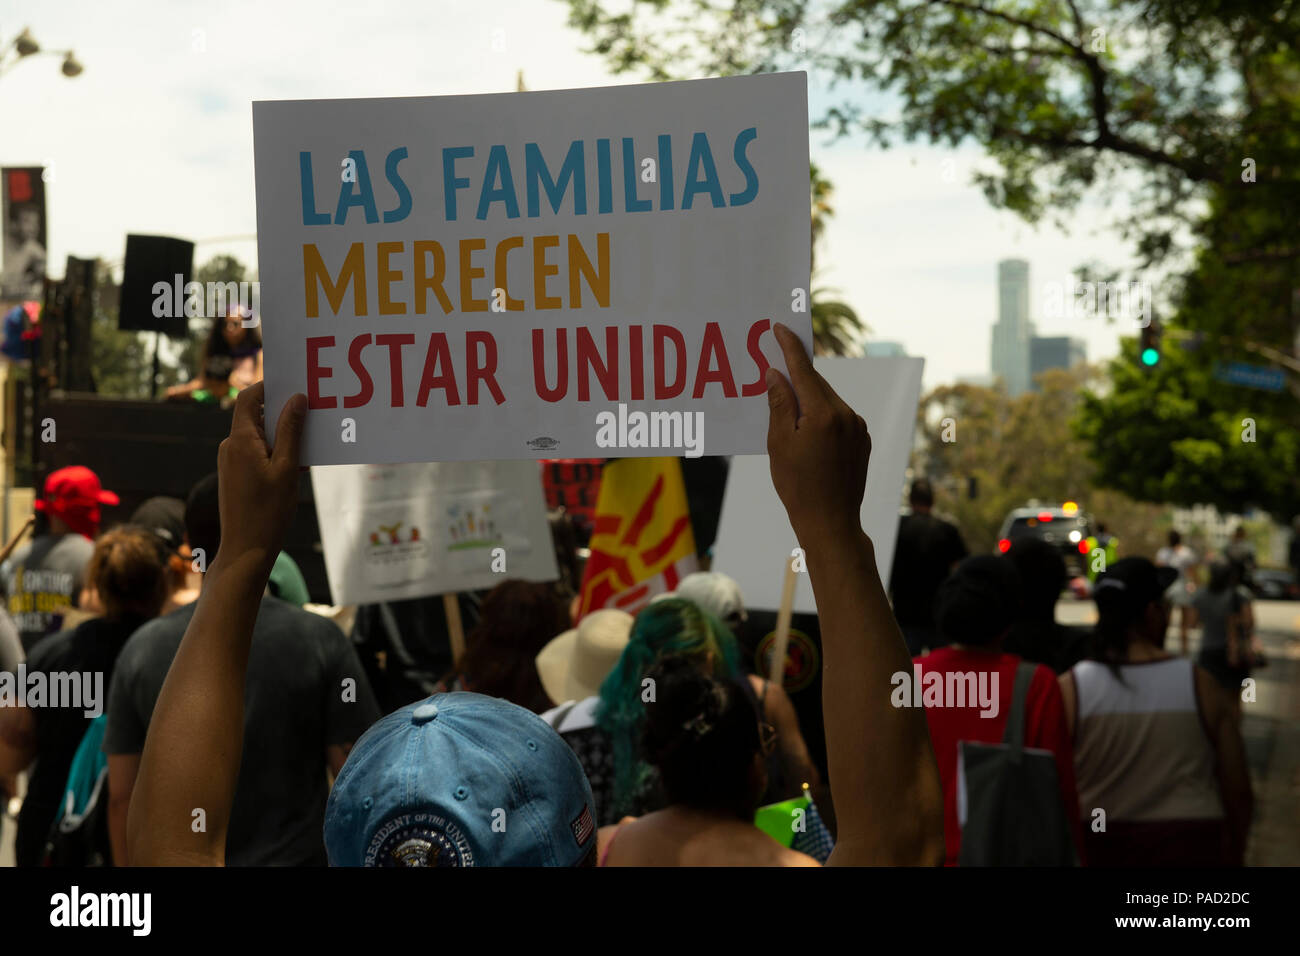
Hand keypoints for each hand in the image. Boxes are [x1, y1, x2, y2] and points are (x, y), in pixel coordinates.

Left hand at [214, 383, 306, 571]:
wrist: (246, 550)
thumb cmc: (268, 511)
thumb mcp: (287, 468)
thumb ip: (291, 431)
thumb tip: (296, 399)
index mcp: (240, 440)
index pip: (249, 398)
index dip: (269, 386)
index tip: (293, 383)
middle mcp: (231, 447)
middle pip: (256, 416)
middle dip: (283, 412)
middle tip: (311, 412)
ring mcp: (231, 462)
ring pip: (259, 436)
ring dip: (283, 436)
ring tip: (310, 444)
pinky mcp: (236, 476)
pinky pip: (257, 453)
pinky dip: (276, 453)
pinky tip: (298, 466)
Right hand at [765, 322, 870, 542]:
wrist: (831, 521)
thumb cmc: (798, 485)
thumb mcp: (779, 443)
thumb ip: (779, 404)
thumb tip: (776, 374)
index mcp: (822, 413)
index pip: (803, 369)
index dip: (789, 347)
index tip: (780, 328)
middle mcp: (846, 415)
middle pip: (816, 383)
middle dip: (796, 376)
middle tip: (774, 368)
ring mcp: (858, 427)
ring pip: (828, 400)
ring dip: (809, 399)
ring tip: (788, 414)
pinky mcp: (863, 439)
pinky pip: (839, 416)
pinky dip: (822, 415)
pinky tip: (808, 432)